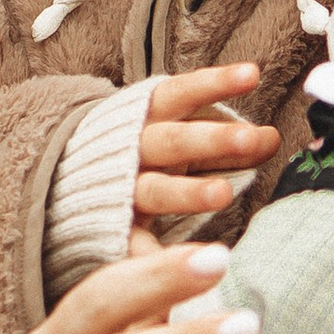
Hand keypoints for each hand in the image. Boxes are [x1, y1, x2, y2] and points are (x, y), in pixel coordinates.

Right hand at [130, 62, 278, 241]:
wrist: (61, 178)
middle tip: (252, 138)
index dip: (214, 84)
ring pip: (154, 188)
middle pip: (172, 140)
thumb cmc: (137, 154)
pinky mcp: (113, 227)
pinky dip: (152, 253)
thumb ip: (223, 139)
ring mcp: (121, 190)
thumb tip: (272, 138)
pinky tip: (184, 259)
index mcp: (145, 117)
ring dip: (188, 191)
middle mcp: (133, 150)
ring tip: (225, 194)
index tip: (252, 74)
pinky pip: (133, 242)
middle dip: (212, 139)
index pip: (181, 94)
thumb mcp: (176, 137)